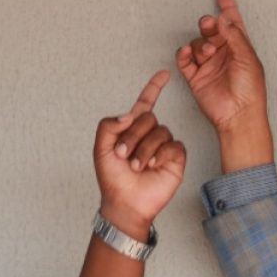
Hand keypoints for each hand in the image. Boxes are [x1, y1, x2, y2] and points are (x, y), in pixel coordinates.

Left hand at [93, 70, 187, 238]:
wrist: (125, 203)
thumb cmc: (112, 178)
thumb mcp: (101, 148)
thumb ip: (108, 125)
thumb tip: (129, 115)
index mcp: (132, 129)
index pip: (145, 103)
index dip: (154, 88)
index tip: (164, 73)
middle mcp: (150, 135)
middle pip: (148, 117)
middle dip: (133, 136)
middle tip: (123, 155)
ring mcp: (163, 146)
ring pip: (160, 132)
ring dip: (144, 150)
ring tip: (136, 166)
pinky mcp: (175, 158)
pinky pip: (174, 145)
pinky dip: (161, 154)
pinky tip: (152, 165)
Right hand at [175, 0, 272, 170]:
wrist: (238, 114)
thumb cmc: (250, 91)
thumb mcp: (248, 58)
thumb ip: (235, 37)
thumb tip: (225, 19)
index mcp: (239, 48)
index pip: (232, 24)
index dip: (228, 9)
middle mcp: (223, 54)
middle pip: (211, 31)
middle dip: (209, 25)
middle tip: (210, 24)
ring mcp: (209, 65)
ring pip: (197, 44)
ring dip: (200, 44)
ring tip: (207, 52)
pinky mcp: (196, 77)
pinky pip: (185, 60)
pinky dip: (184, 54)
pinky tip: (187, 53)